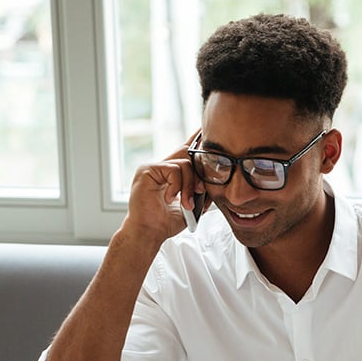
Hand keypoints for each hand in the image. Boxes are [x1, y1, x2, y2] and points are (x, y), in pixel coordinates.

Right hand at [122, 129, 209, 243]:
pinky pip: (173, 170)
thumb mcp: (191, 205)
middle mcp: (161, 167)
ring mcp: (152, 167)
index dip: (195, 139)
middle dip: (199, 171)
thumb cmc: (166, 222)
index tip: (205, 128)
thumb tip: (214, 181)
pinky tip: (170, 198)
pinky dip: (177, 186)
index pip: (185, 152)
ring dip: (190, 186)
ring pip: (184, 164)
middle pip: (187, 155)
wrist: (149, 232)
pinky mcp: (147, 170)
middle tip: (200, 190)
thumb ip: (200, 191)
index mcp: (170, 174)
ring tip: (185, 203)